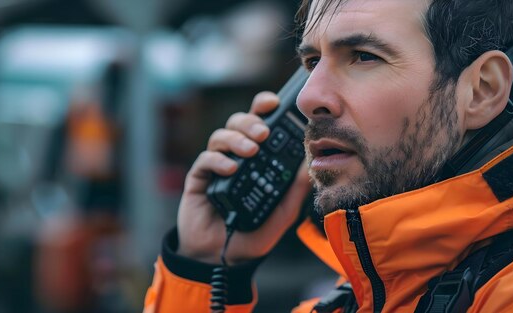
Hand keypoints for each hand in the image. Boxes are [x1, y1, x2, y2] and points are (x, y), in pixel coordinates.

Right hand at [176, 91, 311, 264]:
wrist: (224, 258)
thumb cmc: (254, 233)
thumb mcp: (284, 211)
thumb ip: (296, 187)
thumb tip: (312, 162)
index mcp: (258, 158)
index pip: (260, 123)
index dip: (264, 107)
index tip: (275, 103)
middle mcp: (236, 157)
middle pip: (239, 122)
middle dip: (252, 121)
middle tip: (264, 133)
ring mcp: (217, 166)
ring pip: (221, 135)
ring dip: (237, 138)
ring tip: (251, 151)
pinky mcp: (200, 178)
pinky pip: (206, 159)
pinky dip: (218, 159)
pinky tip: (231, 169)